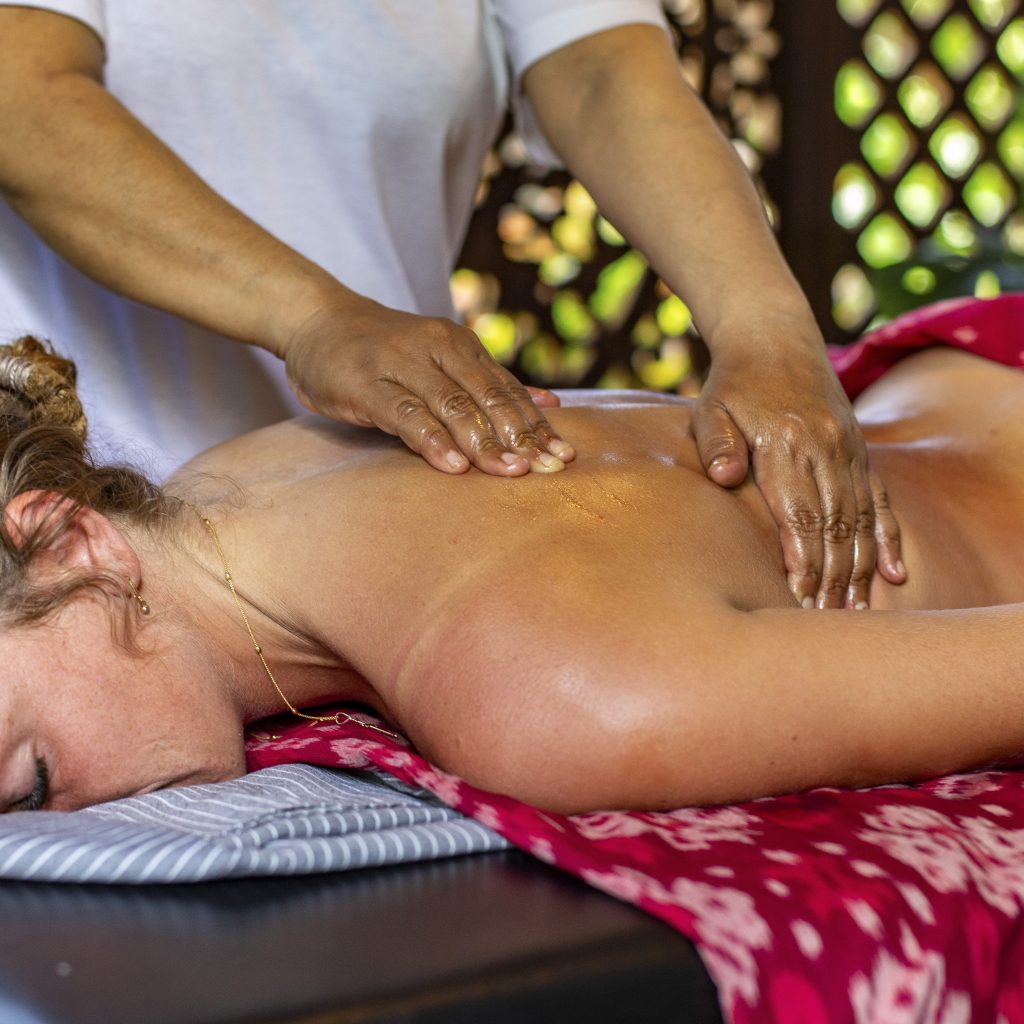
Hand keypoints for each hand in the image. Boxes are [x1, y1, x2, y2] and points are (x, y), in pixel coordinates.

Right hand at [283, 294, 574, 475]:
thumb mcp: (442, 358)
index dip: (536, 425)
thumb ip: (491, 382)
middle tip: (545, 470)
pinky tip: (453, 466)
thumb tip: (551, 404)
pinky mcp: (367, 384)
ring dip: (484, 442)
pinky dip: (433, 441)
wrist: (317, 322)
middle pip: (487, 398)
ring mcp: (401, 365)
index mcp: (460, 345)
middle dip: (519, 436)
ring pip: (452, 406)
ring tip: (509, 472)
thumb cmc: (385, 350)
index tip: (562, 458)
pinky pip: (406, 416)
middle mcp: (437, 349)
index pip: (507, 390)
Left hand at [691, 335, 904, 608]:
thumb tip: (724, 477)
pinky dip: (888, 538)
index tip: (800, 598)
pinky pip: (880, 500)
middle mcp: (826, 450)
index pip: (800, 514)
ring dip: (860, 568)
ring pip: (860, 519)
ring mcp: (848, 451)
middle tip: (824, 621)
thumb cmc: (733, 384)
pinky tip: (896, 573)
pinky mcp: (858, 451)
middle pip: (835, 525)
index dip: (803, 559)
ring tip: (854, 611)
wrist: (775, 338)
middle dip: (831, 576)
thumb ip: (717, 444)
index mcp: (787, 444)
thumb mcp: (712, 408)